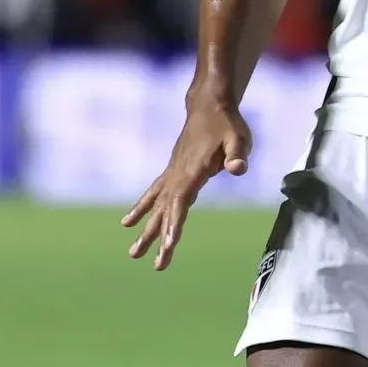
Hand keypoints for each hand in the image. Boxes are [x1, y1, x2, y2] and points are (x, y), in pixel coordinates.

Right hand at [122, 100, 253, 270]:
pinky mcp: (172, 172)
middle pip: (165, 212)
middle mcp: (176, 176)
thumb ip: (237, 154)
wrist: (209, 104)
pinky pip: (153, 195)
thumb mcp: (239, 138)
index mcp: (191, 173)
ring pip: (155, 207)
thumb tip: (237, 169)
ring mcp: (172, 174)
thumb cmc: (227, 124)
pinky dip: (141, 209)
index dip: (175, 226)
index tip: (169, 246)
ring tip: (133, 253)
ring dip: (145, 230)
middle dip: (157, 238)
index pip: (181, 205)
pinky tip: (129, 222)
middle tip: (146, 262)